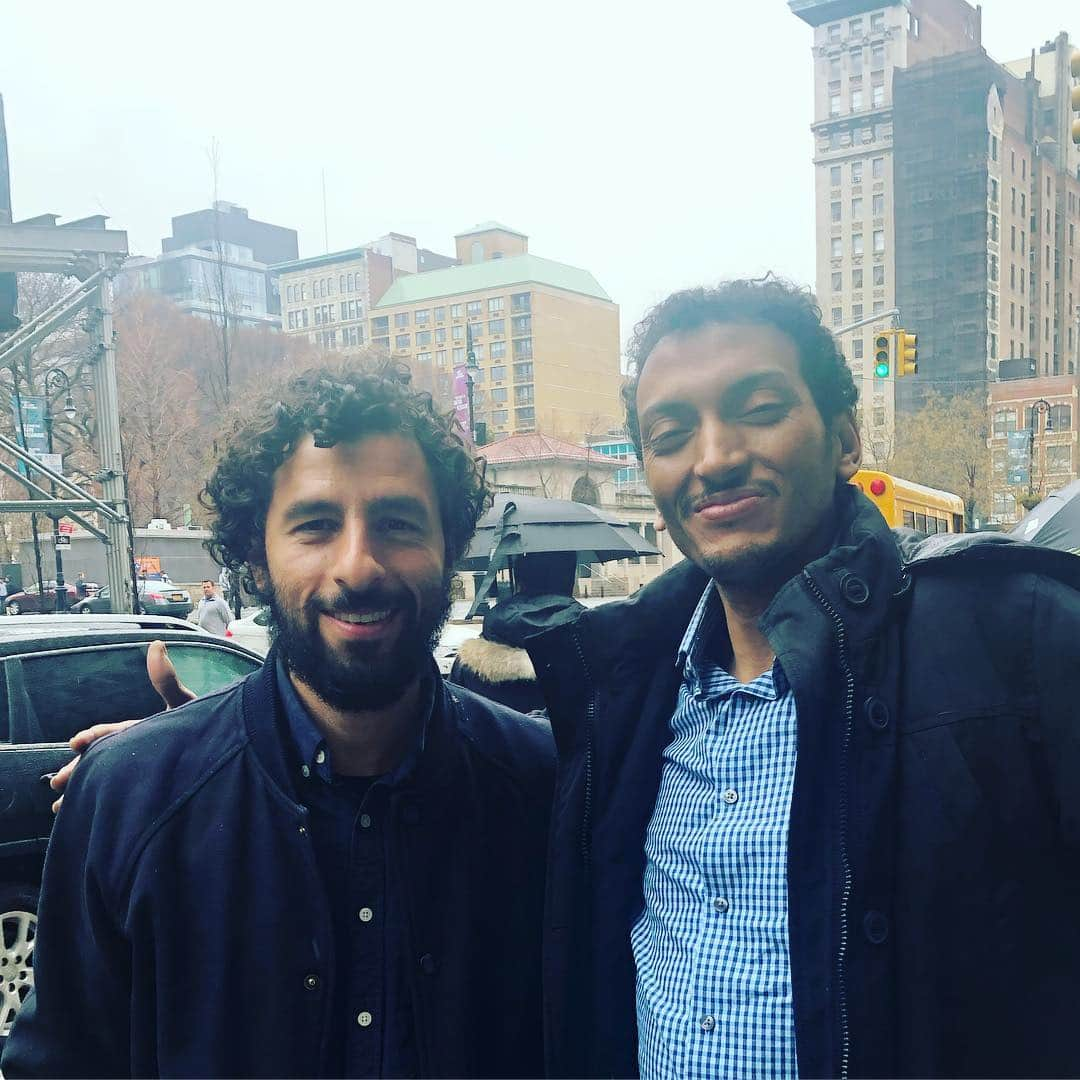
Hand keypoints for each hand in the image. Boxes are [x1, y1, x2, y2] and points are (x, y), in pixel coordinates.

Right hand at [50, 641, 196, 811]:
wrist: (231, 752)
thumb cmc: (205, 726)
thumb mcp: (183, 703)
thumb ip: (167, 680)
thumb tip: (157, 645)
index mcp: (141, 730)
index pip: (112, 733)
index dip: (94, 737)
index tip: (77, 742)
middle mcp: (136, 751)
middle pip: (100, 761)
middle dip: (78, 770)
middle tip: (58, 782)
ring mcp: (140, 771)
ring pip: (103, 781)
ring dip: (82, 792)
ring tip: (60, 808)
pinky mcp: (145, 791)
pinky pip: (119, 799)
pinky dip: (97, 806)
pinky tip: (81, 820)